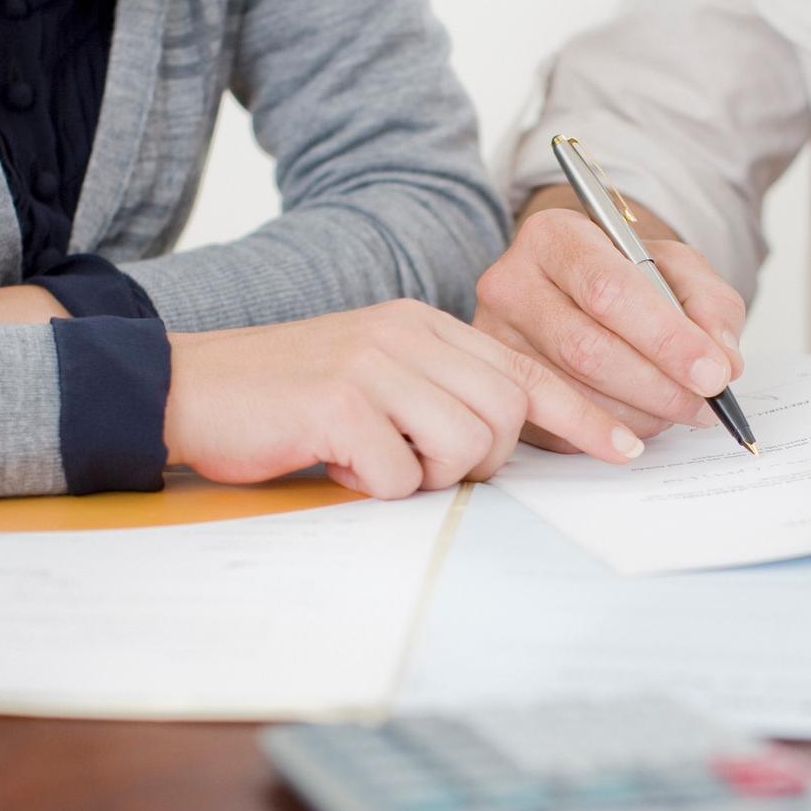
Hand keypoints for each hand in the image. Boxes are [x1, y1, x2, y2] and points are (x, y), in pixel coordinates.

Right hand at [163, 299, 644, 498]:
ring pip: (465, 446)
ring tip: (371, 461)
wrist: (183, 386)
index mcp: (420, 323)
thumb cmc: (283, 399)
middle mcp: (404, 333)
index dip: (582, 414)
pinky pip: (400, 475)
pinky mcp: (340, 404)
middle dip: (484, 460)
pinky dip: (373, 487)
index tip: (626, 448)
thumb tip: (504, 441)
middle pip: (506, 412)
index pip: (524, 368)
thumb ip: (436, 391)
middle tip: (421, 464)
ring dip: (426, 476)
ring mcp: (373, 364)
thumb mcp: (372, 375)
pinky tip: (334, 462)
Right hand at [473, 199, 747, 451]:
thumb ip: (709, 306)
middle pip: (587, 348)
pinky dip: (611, 432)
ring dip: (640, 413)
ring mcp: (495, 339)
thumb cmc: (625, 276)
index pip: (609, 290)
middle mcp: (511, 284)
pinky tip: (641, 422)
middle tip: (705, 403)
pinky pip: (556, 424)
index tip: (713, 373)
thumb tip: (723, 361)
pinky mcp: (502, 385)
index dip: (667, 339)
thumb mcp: (677, 269)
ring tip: (680, 409)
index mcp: (553, 238)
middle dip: (659, 385)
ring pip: (573, 391)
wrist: (578, 289)